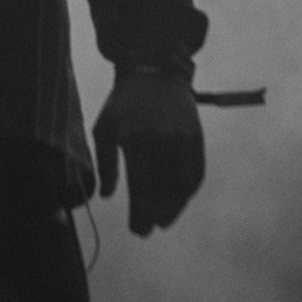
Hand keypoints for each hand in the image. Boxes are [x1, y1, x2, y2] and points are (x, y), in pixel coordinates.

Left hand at [91, 71, 204, 235]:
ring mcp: (182, 140)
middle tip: (146, 230)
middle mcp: (162, 142)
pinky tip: (180, 201)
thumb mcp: (104, 128)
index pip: (140, 188)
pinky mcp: (196, 137)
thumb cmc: (123, 104)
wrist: (155, 71)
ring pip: (181, 185)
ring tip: (163, 222)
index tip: (135, 229)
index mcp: (136, 140)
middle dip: (154, 215)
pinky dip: (189, 191)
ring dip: (174, 208)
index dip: (140, 212)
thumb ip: (105, 163)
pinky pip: (196, 171)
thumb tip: (108, 196)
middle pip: (162, 191)